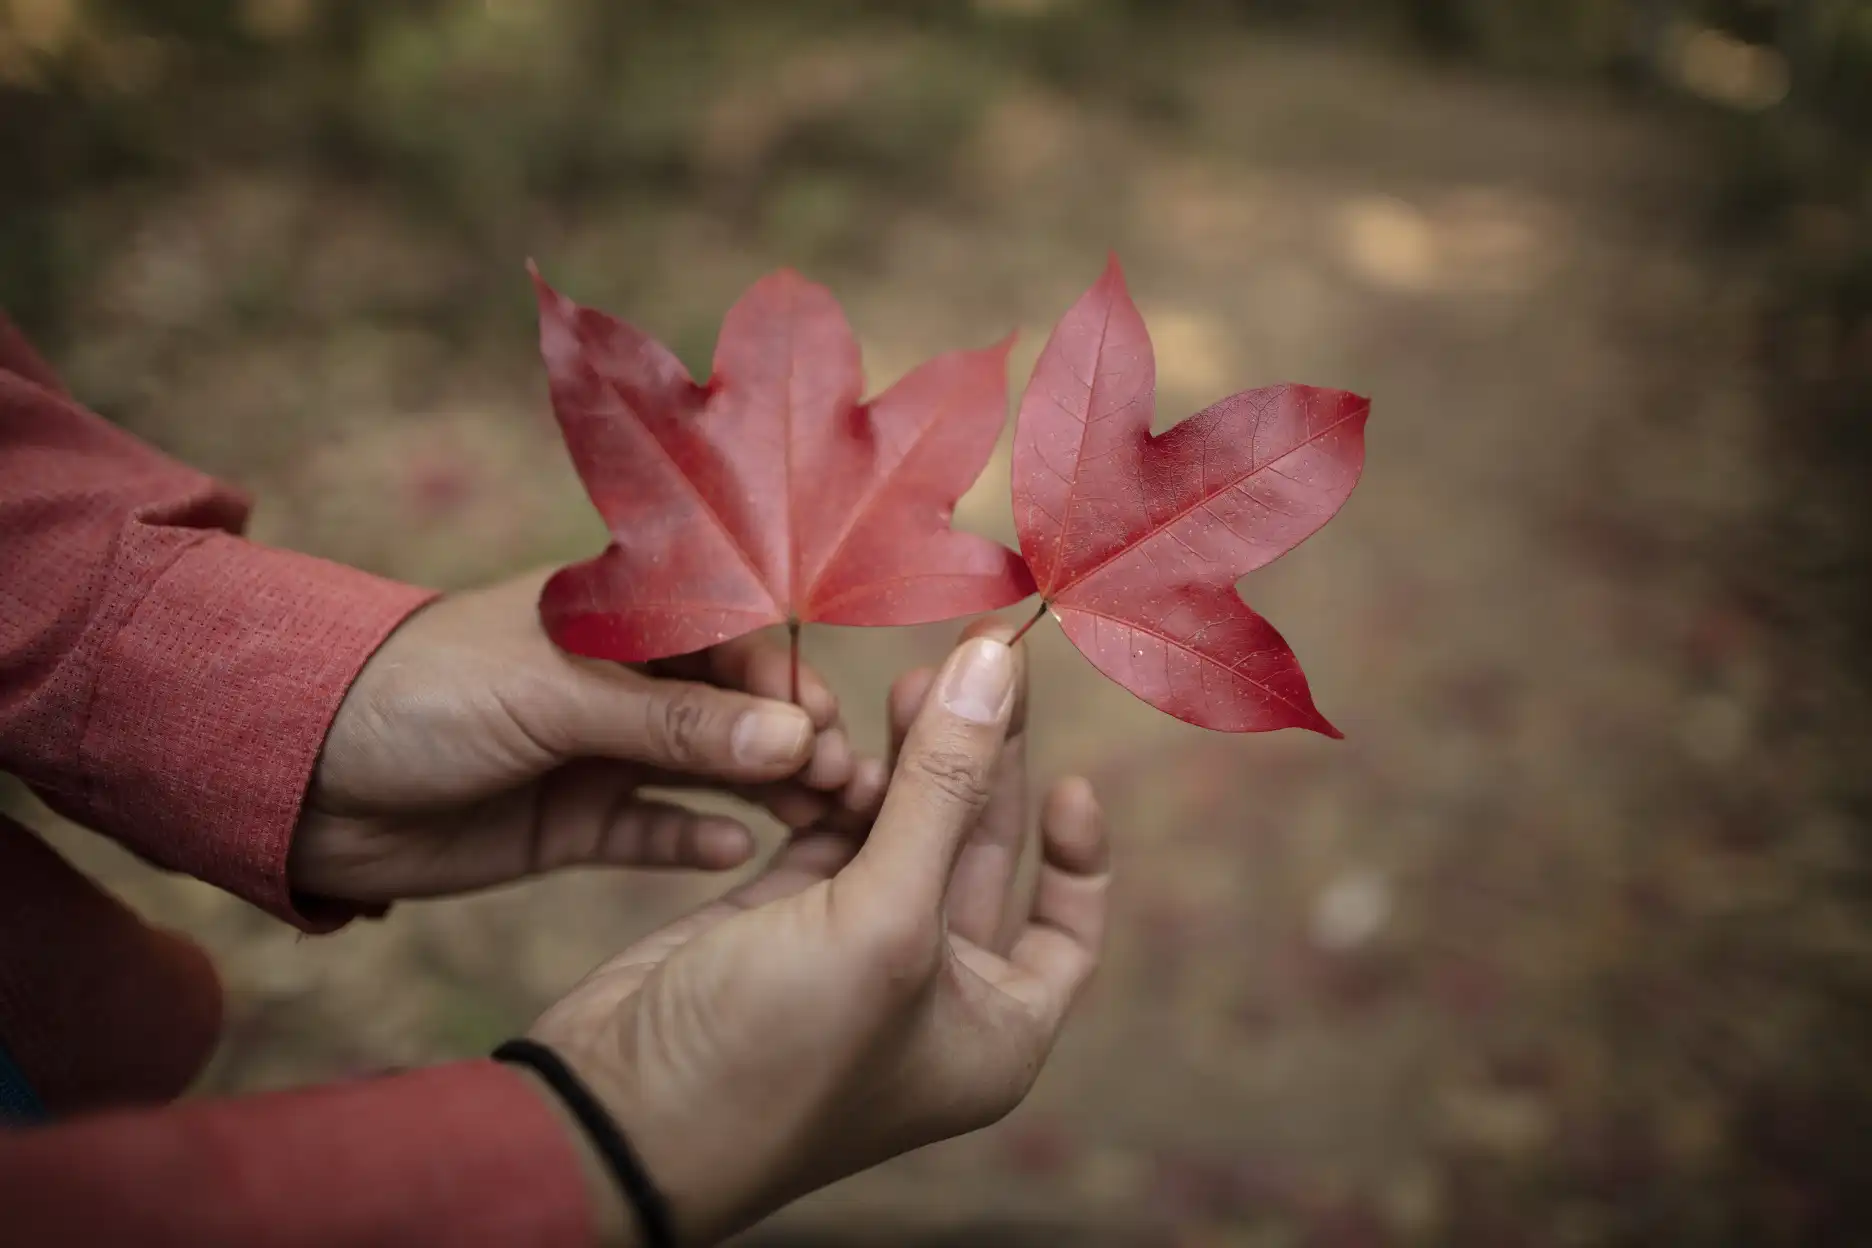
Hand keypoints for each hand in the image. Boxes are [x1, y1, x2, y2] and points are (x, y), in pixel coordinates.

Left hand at [290, 570, 886, 903]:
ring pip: (710, 770)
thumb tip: (793, 736)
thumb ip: (675, 722)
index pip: (732, 634)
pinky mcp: (576, 821)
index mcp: (619, 617)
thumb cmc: (424, 694)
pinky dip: (697, 839)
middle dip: (795, 740)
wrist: (298, 776)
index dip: (784, 678)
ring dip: (768, 791)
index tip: (823, 729)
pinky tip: (740, 851)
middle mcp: (623, 682)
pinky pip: (656, 829)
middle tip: (847, 786)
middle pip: (736, 707)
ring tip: (823, 821)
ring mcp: (602, 752)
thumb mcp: (556, 696)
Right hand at [528, 623, 1109, 1244]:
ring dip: (905, 763)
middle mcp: (932, 996)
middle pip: (978, 852)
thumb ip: (942, 786)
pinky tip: (832, 741)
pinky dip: (833, 789)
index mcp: (990, 1030)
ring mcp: (852, 955)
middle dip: (978, 762)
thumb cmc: (770, 1051)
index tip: (1071, 776)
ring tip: (906, 683)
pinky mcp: (778, 921)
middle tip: (973, 663)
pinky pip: (830, 837)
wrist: (614, 1114)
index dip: (1077, 852)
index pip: (1068, 929)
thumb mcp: (885, 918)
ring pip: (901, 833)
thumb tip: (996, 664)